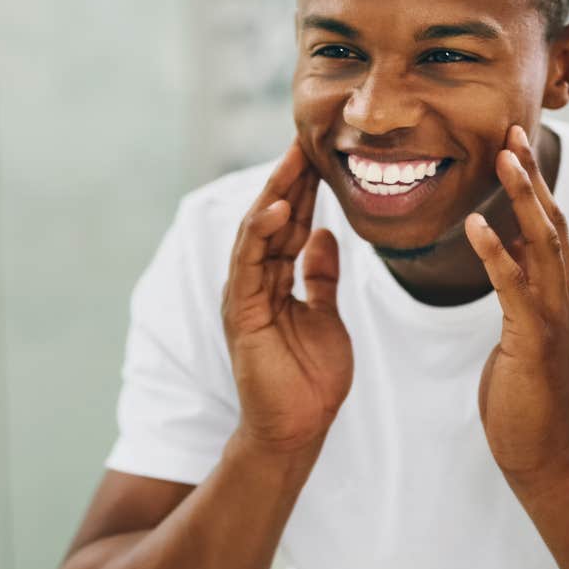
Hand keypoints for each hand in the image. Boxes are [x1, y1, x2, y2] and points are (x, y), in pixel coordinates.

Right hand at [222, 141, 352, 457]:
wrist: (298, 429)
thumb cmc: (310, 380)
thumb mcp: (327, 316)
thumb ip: (321, 277)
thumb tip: (326, 235)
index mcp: (274, 281)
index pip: (289, 224)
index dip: (303, 189)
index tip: (320, 153)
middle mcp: (254, 282)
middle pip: (271, 220)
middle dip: (288, 180)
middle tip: (305, 139)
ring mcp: (244, 296)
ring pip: (256, 233)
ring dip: (274, 195)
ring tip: (292, 161)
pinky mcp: (241, 313)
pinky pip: (249, 264)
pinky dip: (261, 234)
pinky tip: (278, 208)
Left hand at [463, 124, 568, 490]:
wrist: (543, 456)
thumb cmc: (525, 399)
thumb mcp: (523, 335)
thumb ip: (521, 293)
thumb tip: (507, 252)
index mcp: (564, 297)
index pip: (551, 228)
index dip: (534, 186)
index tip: (513, 146)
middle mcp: (568, 300)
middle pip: (552, 223)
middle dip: (532, 177)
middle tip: (510, 132)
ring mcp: (556, 320)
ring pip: (542, 245)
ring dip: (523, 199)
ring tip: (501, 160)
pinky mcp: (536, 343)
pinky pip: (514, 289)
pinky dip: (496, 253)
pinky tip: (476, 225)